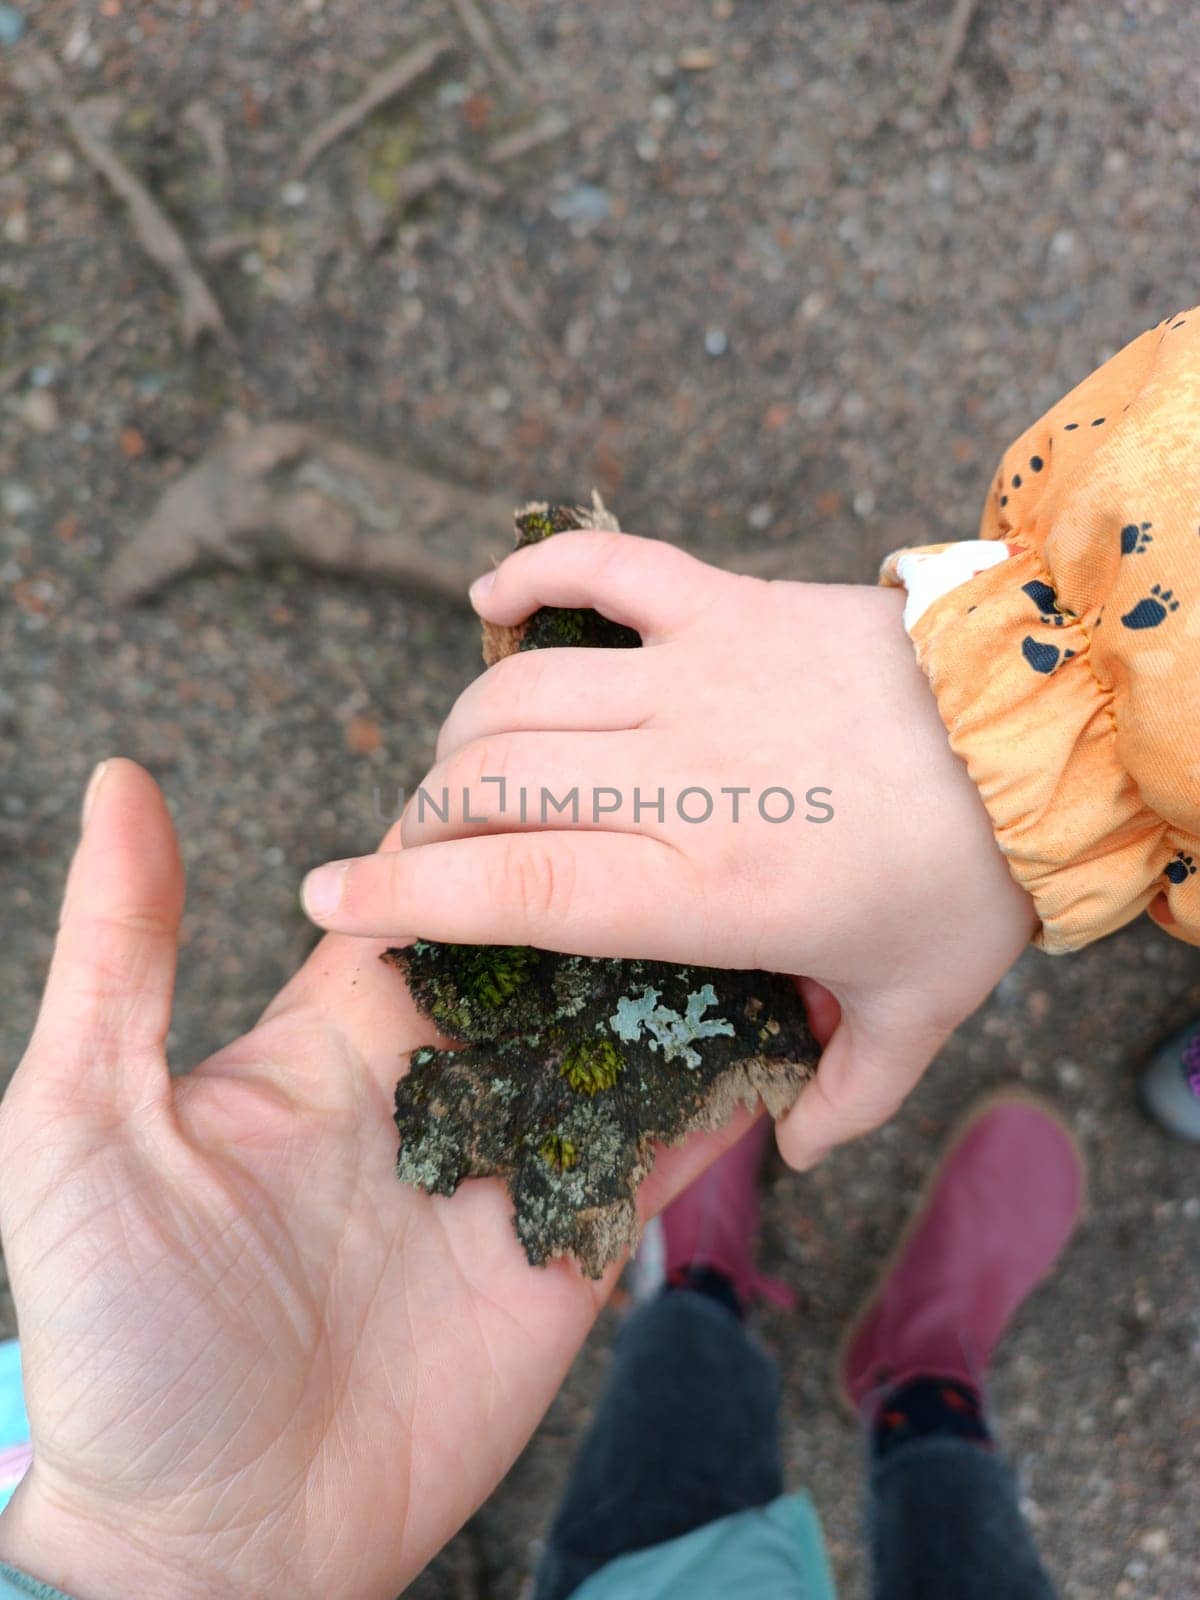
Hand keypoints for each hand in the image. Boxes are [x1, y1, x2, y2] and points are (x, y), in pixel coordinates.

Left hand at [0, 759, 750, 1599]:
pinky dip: (722, 1095)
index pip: (434, 887)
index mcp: (340, 1028)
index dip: (495, 819)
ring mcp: (517, 1160)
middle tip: (705, 803)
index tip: (570, 743)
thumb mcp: (85, 1125)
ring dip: (685, 976)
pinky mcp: (572, 1247)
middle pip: (552, 943)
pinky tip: (790, 1030)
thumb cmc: (119, 1333)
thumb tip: (123, 779)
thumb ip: (119, 952)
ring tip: (769, 886)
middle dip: (615, 878)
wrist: (209, 1542)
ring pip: (623, 1035)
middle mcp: (442, 1077)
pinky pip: (661, 1152)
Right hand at [300, 531, 1035, 1167]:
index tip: (327, 898)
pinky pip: (607, 564)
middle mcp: (683, 776)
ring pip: (522, 688)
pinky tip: (493, 605)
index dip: (401, 893)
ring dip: (465, 729)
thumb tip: (786, 1146)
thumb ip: (844, 1095)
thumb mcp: (918, 1013)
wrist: (1050, 736)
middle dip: (422, 819)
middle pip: (490, 782)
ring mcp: (701, 673)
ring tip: (464, 770)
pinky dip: (535, 577)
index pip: (516, 889)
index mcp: (711, 889)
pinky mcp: (728, 601)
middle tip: (419, 850)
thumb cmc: (974, 880)